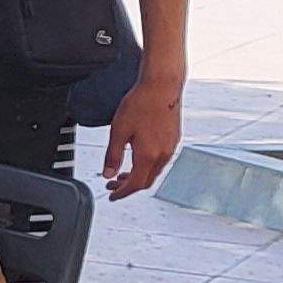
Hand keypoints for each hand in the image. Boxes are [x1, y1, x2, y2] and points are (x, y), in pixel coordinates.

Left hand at [101, 72, 183, 199]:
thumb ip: (113, 155)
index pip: (135, 184)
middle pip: (146, 181)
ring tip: (123, 173)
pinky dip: (147, 166)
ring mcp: (170, 148)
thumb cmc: (141, 104)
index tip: (113, 195)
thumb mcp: (118, 131)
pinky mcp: (174, 140)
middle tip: (113, 184)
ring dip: (138, 176)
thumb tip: (108, 173)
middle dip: (128, 186)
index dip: (122, 192)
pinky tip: (138, 159)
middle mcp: (163, 155)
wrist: (162, 87)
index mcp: (148, 155)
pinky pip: (160, 161)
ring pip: (154, 172)